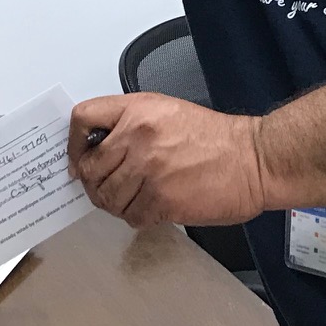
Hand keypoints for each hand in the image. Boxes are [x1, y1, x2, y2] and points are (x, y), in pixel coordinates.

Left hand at [67, 93, 269, 228]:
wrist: (252, 160)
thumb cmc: (214, 137)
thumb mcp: (166, 110)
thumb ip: (129, 124)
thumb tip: (97, 146)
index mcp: (137, 110)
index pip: (83, 117)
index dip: (74, 142)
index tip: (78, 157)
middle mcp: (137, 138)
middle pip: (88, 168)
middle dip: (93, 181)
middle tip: (106, 185)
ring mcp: (148, 171)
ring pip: (105, 197)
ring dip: (113, 202)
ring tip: (131, 197)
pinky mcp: (161, 201)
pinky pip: (129, 215)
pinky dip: (136, 215)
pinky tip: (150, 206)